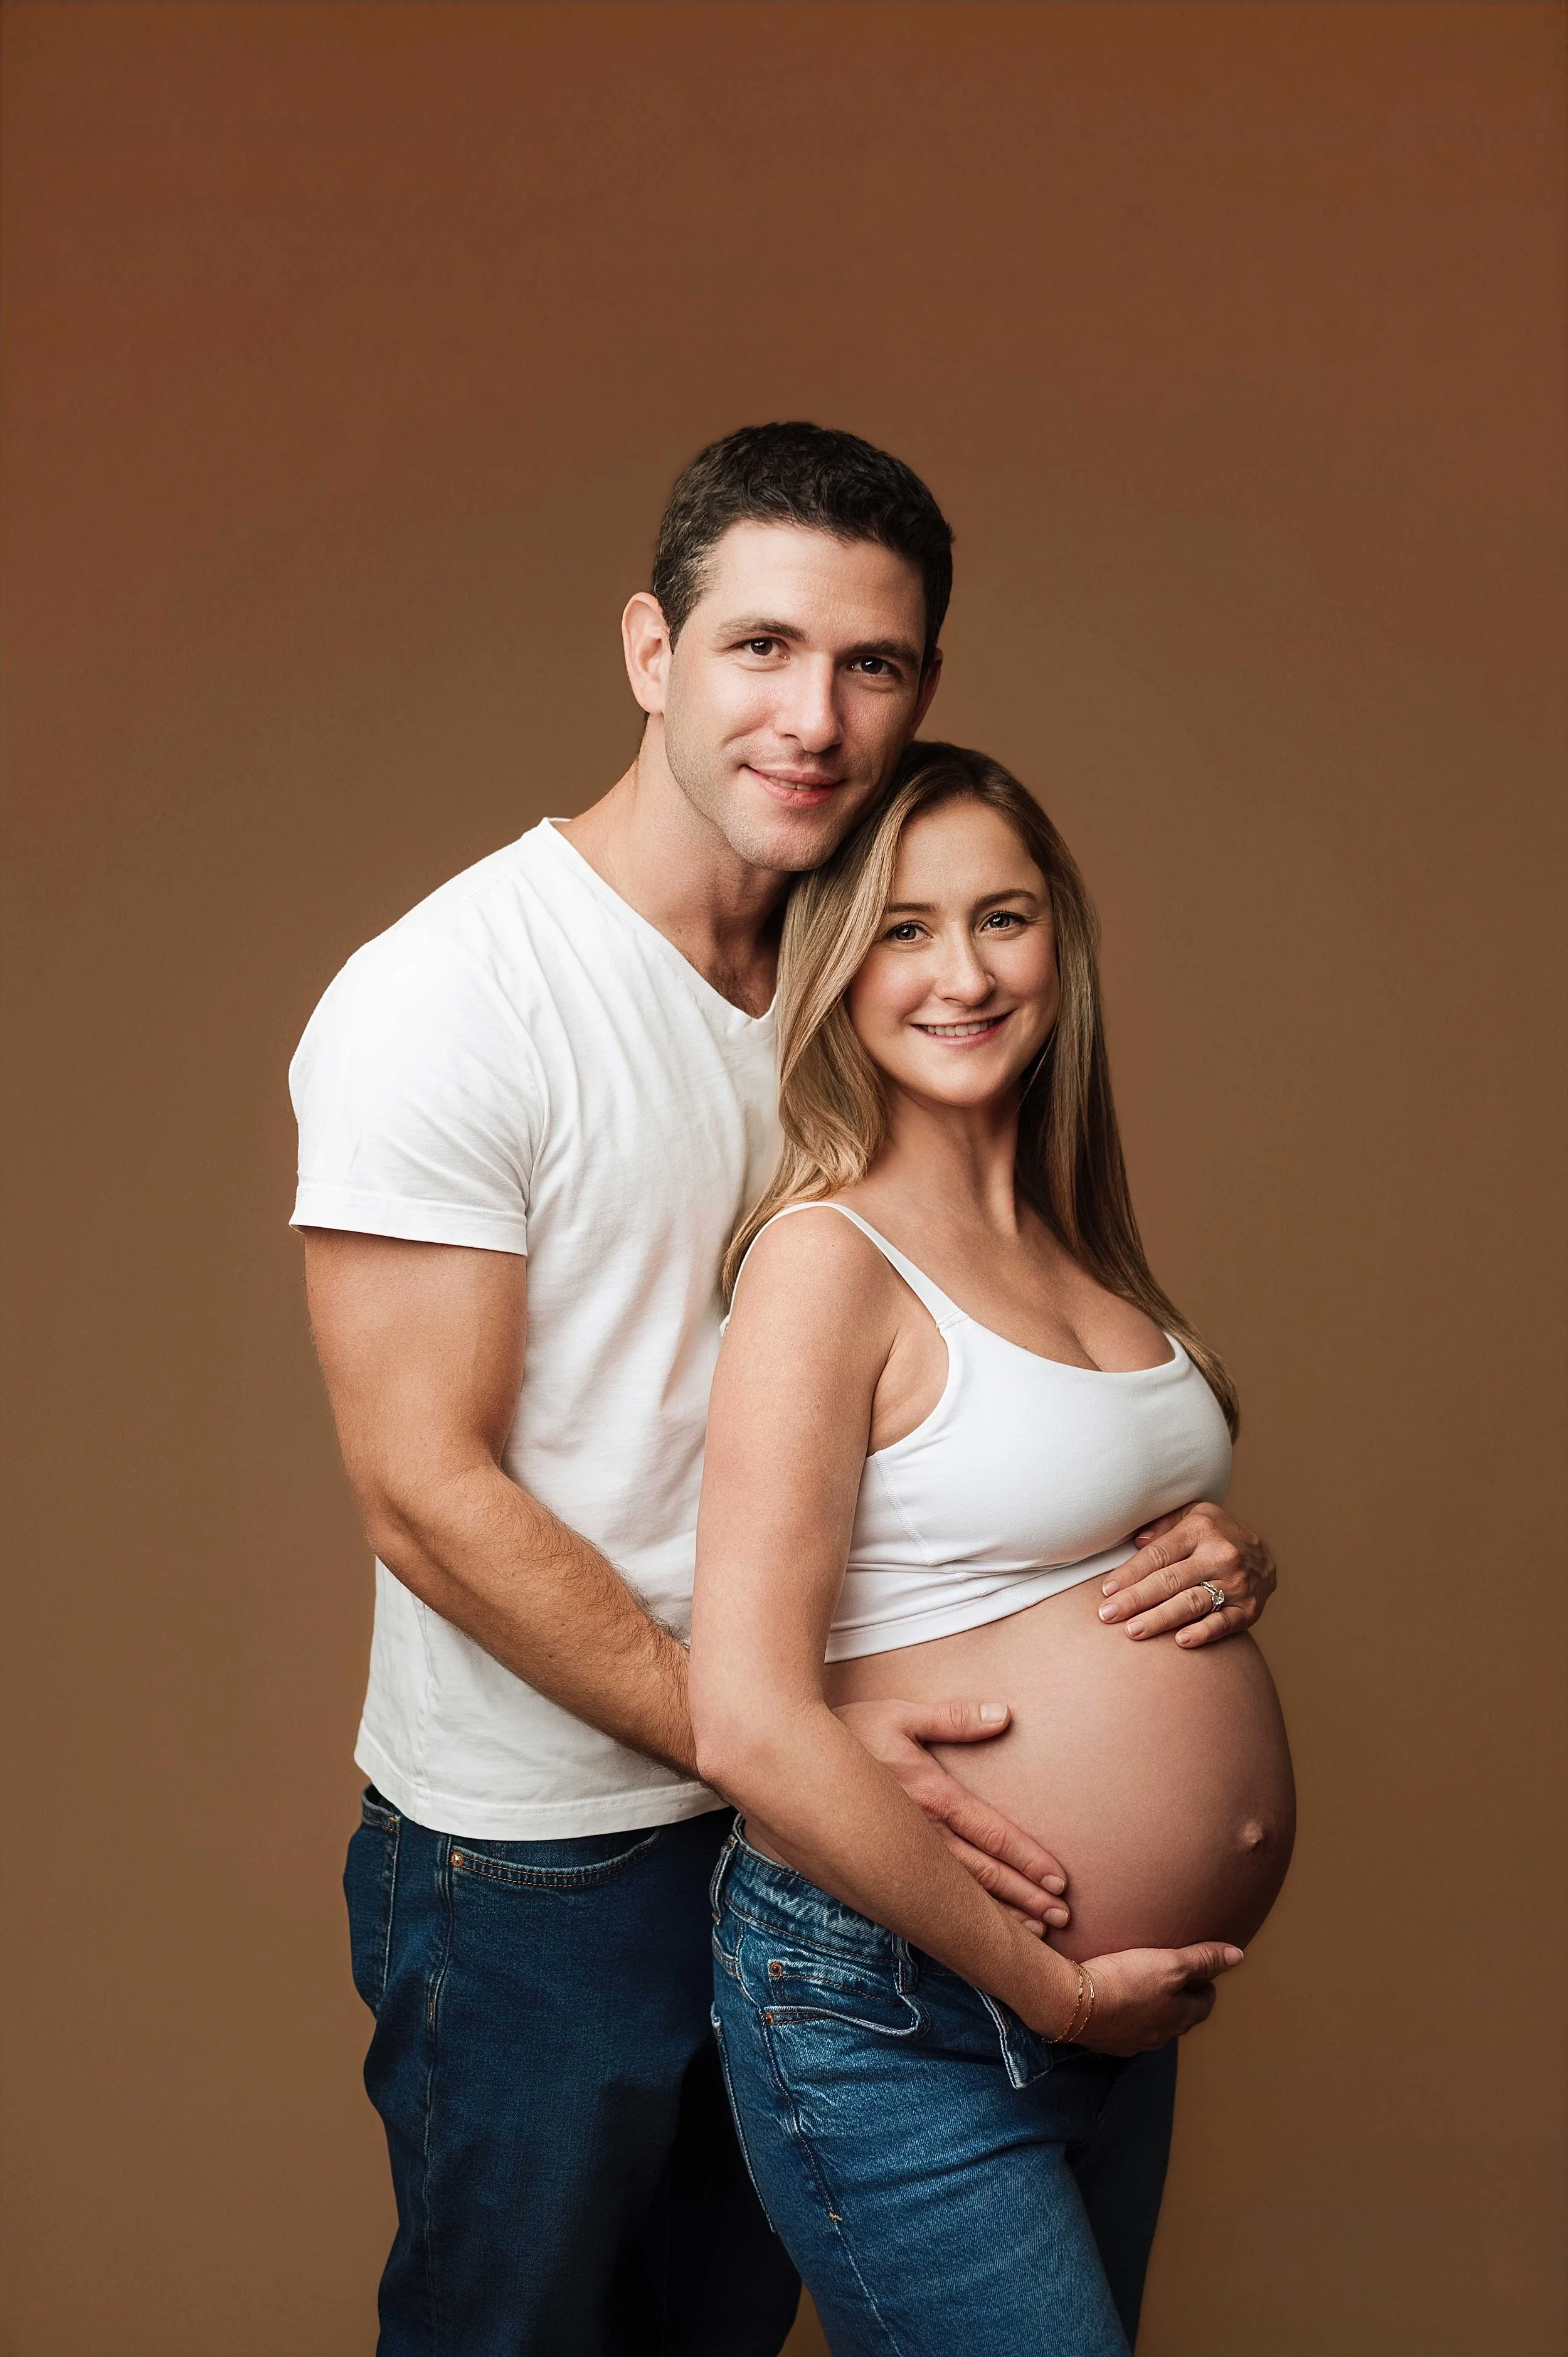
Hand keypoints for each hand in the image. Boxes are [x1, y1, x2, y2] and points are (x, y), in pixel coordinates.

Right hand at [833, 1698, 1069, 1932]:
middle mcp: (919, 1831)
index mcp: (931, 1794)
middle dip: (1026, 1897)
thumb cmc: (847, 1730)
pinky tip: (978, 1931)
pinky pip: (928, 1897)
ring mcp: (898, 1852)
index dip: (1028, 1859)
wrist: (785, 1760)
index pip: (991, 1833)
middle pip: (983, 1872)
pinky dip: (959, 1916)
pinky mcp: (880, 1865)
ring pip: (959, 1891)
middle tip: (1063, 1920)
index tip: (1059, 1882)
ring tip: (1037, 1932)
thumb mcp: (899, 1715)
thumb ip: (953, 1718)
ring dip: (1000, 1913)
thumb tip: (1003, 1716)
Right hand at [1062, 1941, 1243, 2054]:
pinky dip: (1129, 2014)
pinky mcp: (1108, 2041)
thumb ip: (1202, 1960)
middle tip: (1174, 1974)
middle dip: (1182, 1997)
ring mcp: (1133, 2042)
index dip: (1205, 1983)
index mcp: (1180, 2018)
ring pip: (1154, 2024)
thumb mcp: (1169, 1964)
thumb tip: (1238, 1956)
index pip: (1205, 2003)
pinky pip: (1127, 2028)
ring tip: (1144, 1984)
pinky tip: (1116, 1999)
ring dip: (1155, 2008)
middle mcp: (1160, 2036)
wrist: (1073, 2004)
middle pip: (1181, 2016)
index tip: (1199, 1968)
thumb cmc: (1124, 1982)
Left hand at [1097, 1501, 1276, 1647]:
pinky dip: (1203, 1633)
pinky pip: (1223, 1623)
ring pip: (1191, 1603)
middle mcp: (1220, 1555)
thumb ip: (1162, 1525)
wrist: (1263, 1556)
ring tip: (1133, 1631)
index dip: (1130, 1573)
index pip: (1158, 1554)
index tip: (1107, 1590)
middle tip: (1107, 1615)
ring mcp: (1236, 1584)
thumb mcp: (1191, 1515)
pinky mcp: (1249, 1609)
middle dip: (1135, 1599)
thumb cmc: (1213, 1535)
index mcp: (1200, 1529)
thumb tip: (1136, 1541)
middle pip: (1169, 1580)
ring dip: (1160, 1619)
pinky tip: (1180, 1641)